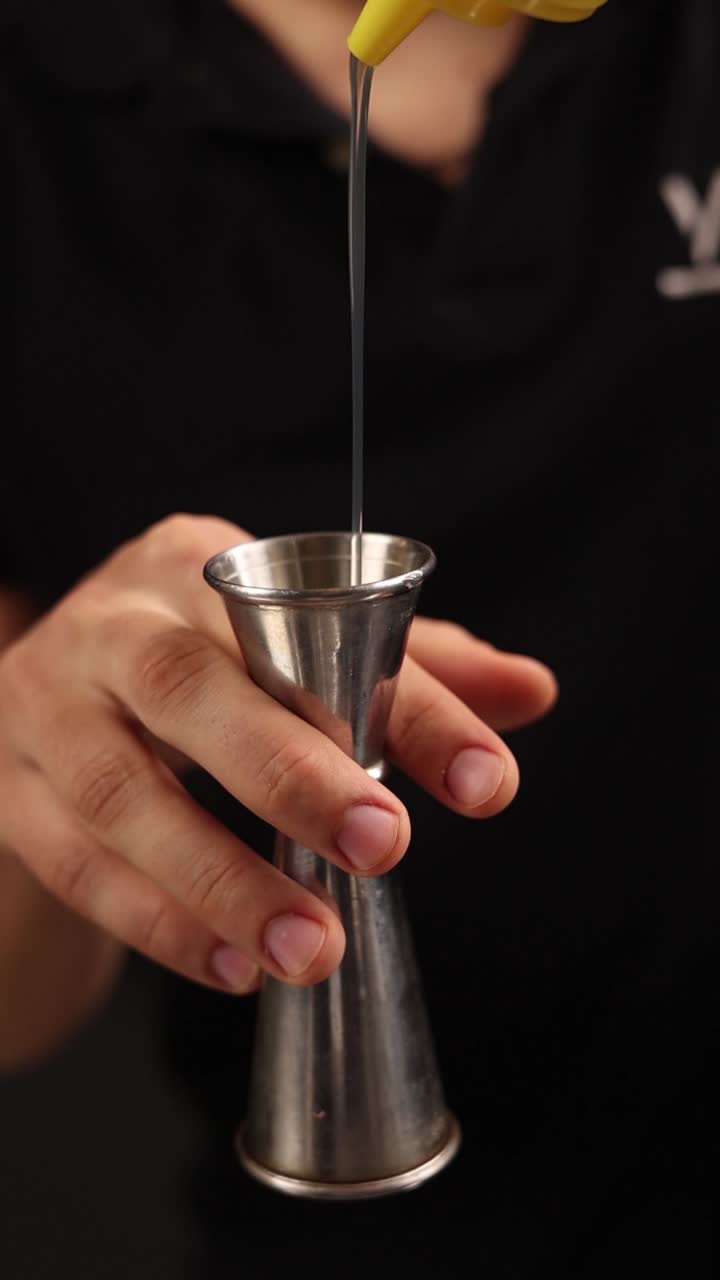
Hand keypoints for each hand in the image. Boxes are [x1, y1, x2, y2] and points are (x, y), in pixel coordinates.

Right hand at [0, 516, 555, 995]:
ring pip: (125, 794)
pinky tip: (235, 966)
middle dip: (293, 773)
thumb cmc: (202, 670)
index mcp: (194, 565)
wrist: (55, 702)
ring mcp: (46, 705)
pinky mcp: (11, 788)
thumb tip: (534, 691)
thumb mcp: (296, 650)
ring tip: (313, 948)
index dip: (409, 705)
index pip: (312, 627)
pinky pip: (78, 863)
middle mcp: (112, 623)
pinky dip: (158, 921)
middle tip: (384, 849)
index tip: (488, 782)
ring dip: (222, 879)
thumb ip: (408, 671)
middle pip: (189, 690)